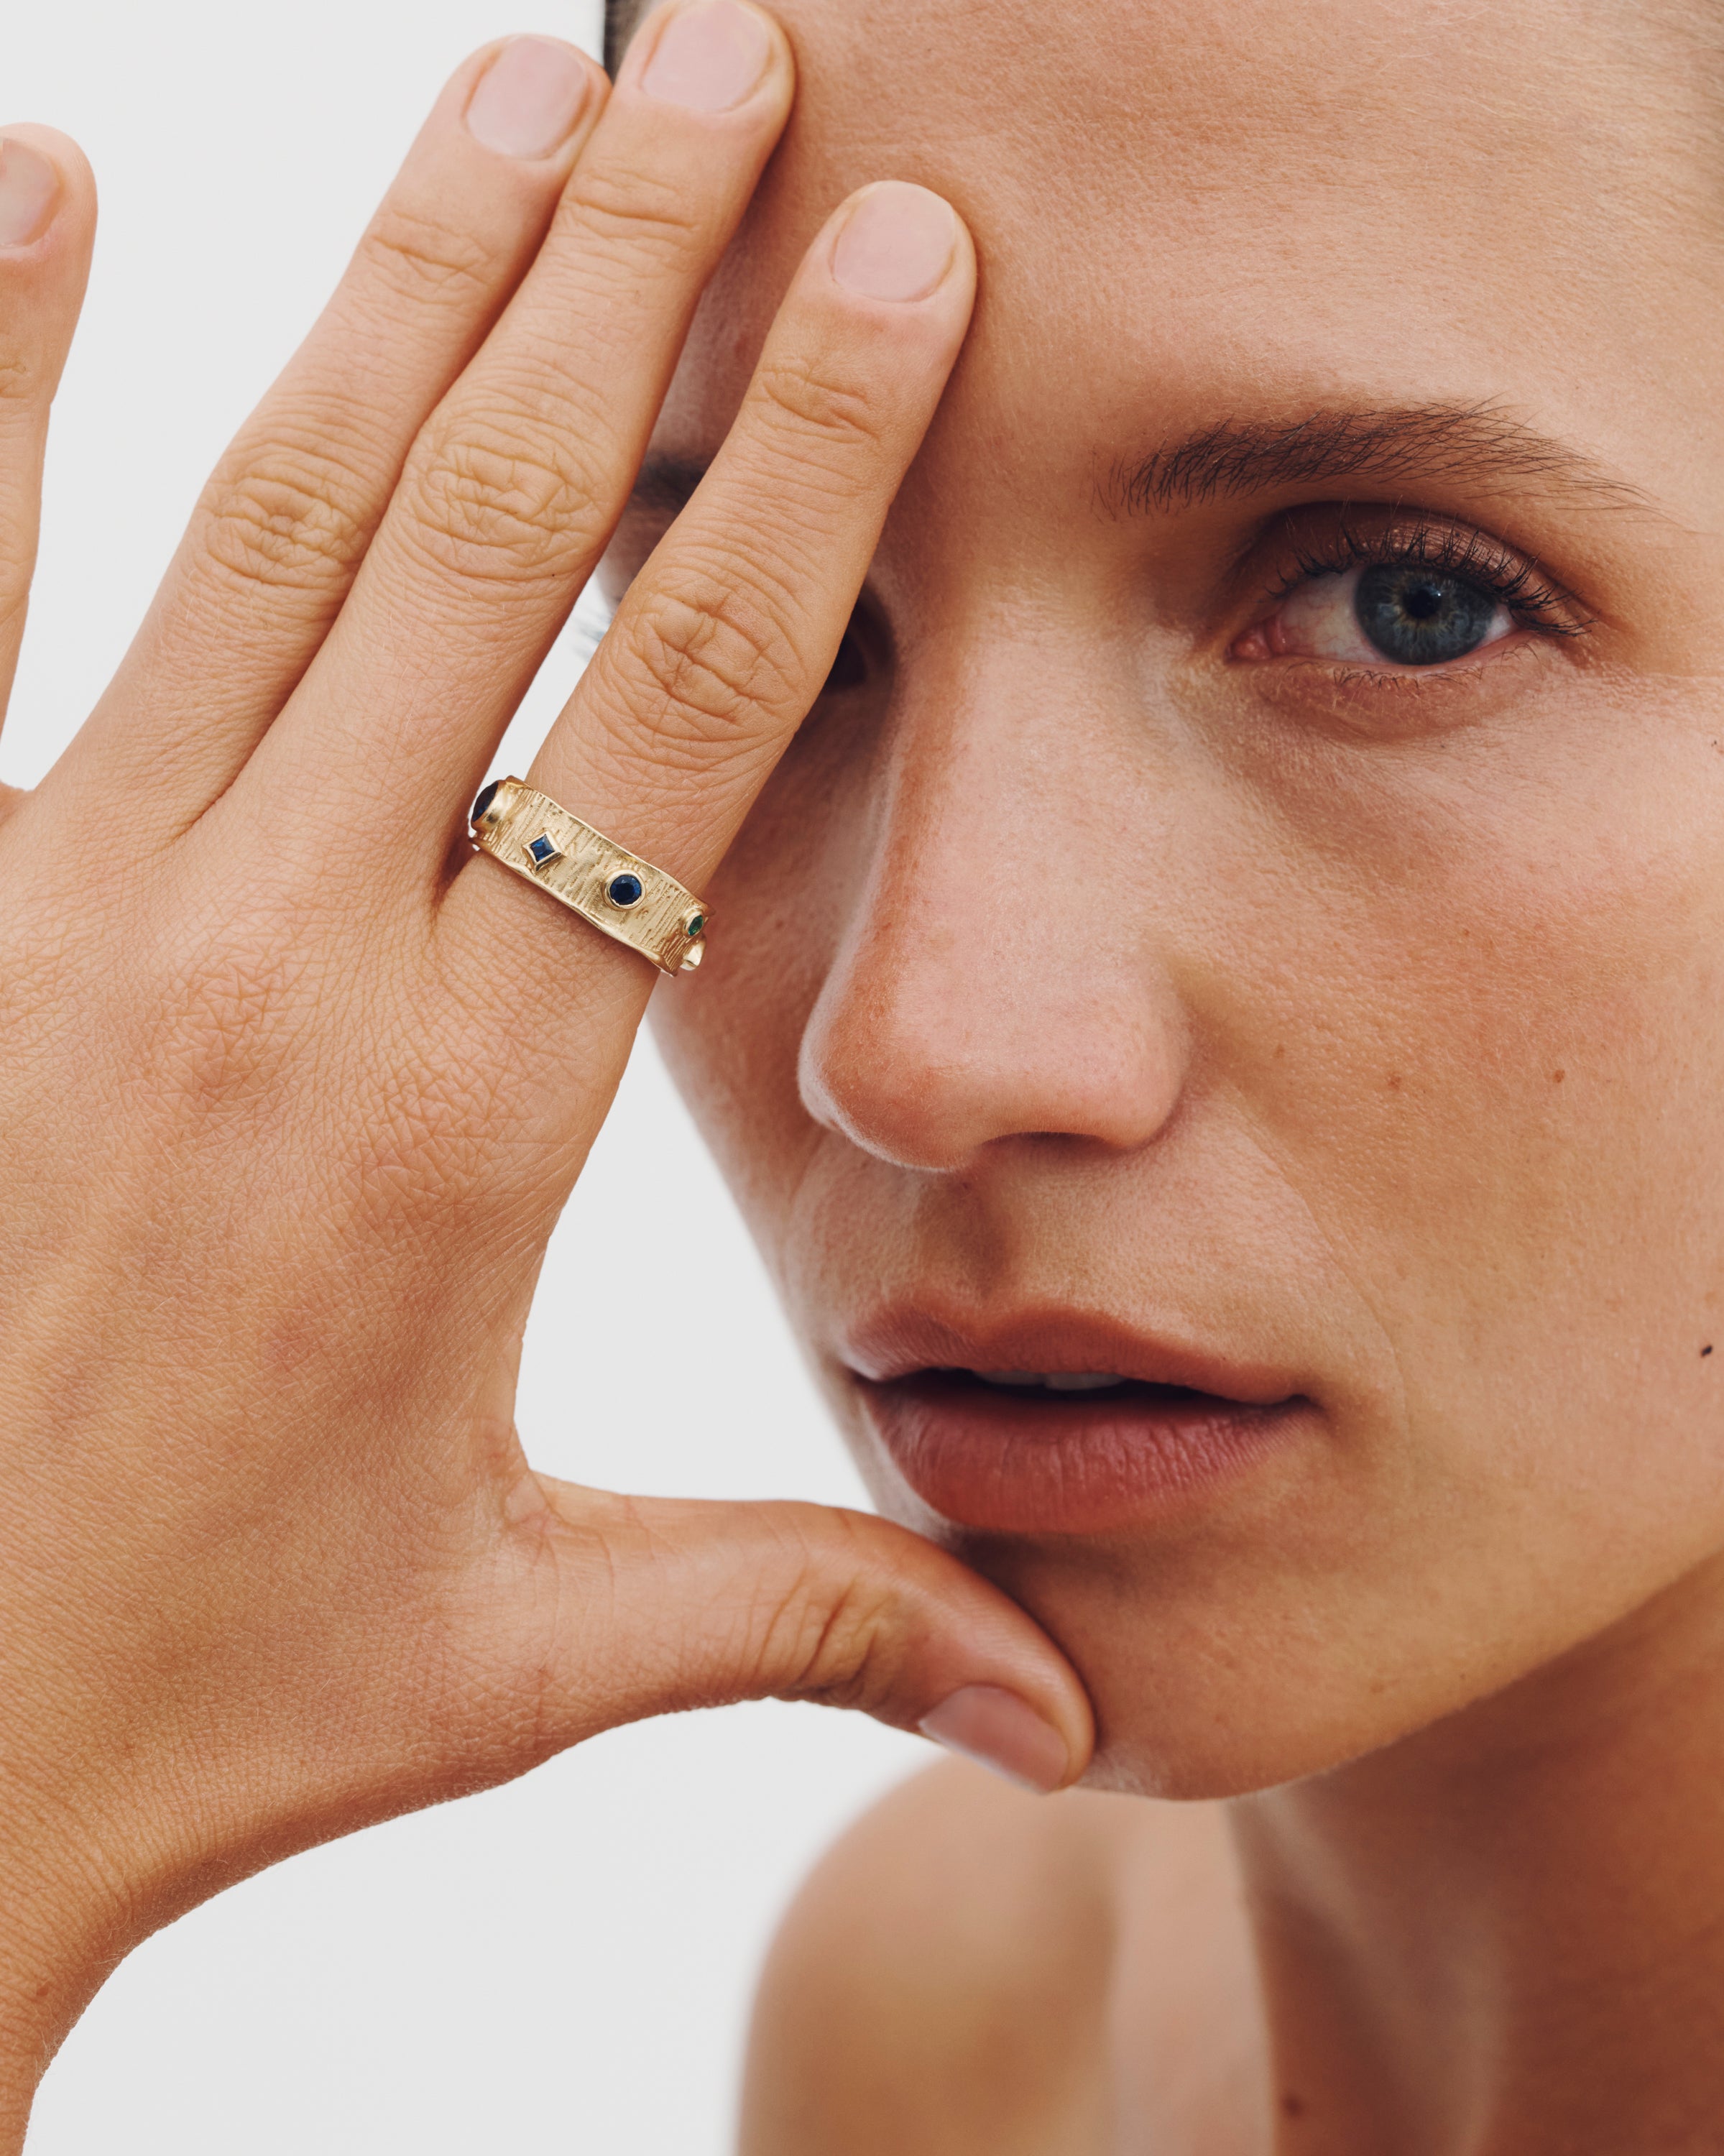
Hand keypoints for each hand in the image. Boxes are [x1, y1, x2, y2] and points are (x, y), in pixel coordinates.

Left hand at [0, 14, 1090, 2135]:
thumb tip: (1072, 1710)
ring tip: (521, 90)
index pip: (683, 707)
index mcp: (463, 1113)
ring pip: (268, 525)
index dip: (805, 462)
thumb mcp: (524, 1647)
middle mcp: (270, 967)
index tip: (893, 254)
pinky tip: (35, 169)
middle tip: (724, 47)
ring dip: (409, 288)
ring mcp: (55, 919)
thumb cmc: (200, 1702)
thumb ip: (810, 1615)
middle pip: (490, 543)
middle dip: (630, 272)